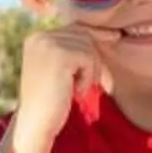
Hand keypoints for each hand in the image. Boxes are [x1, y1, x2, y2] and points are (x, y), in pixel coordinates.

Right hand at [10, 29, 102, 151]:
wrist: (36, 124)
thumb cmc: (51, 102)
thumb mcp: (60, 70)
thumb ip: (73, 50)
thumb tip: (108, 33)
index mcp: (36, 38)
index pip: (74, 28)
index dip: (96, 36)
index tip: (116, 37)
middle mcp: (39, 36)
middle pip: (84, 34)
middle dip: (95, 59)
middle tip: (95, 83)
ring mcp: (47, 44)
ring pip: (88, 46)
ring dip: (91, 71)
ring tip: (78, 89)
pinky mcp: (58, 55)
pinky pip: (88, 58)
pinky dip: (89, 77)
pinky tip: (76, 91)